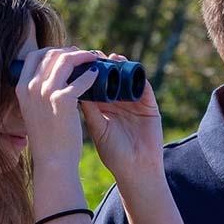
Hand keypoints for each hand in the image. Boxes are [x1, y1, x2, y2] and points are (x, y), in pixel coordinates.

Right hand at [15, 46, 98, 166]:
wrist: (52, 160)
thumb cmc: (47, 139)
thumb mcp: (33, 112)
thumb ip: (37, 95)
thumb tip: (49, 81)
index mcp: (21, 88)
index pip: (34, 56)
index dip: (52, 51)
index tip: (65, 54)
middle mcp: (30, 87)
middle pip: (50, 54)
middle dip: (68, 51)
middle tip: (83, 55)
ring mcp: (45, 92)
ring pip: (65, 60)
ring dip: (82, 57)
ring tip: (93, 59)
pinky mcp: (63, 100)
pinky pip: (81, 78)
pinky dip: (91, 74)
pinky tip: (97, 75)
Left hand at [79, 52, 164, 186]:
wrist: (135, 168)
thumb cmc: (114, 153)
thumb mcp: (97, 128)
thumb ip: (89, 109)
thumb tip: (73, 86)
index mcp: (104, 108)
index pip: (96, 84)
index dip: (88, 72)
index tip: (78, 61)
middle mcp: (119, 103)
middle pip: (112, 77)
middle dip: (104, 64)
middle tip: (94, 54)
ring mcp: (135, 104)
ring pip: (128, 79)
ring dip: (121, 66)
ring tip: (112, 57)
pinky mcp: (150, 106)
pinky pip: (144, 87)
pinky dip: (138, 77)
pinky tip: (131, 69)